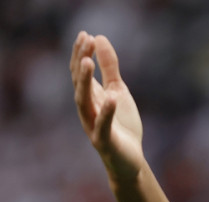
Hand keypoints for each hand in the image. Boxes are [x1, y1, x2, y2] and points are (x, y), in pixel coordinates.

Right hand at [70, 32, 145, 183]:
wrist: (130, 161)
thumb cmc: (122, 125)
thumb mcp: (118, 91)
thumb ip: (110, 68)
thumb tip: (100, 38)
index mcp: (90, 97)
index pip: (79, 72)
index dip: (80, 53)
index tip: (85, 34)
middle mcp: (87, 110)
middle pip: (78, 83)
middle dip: (79, 63)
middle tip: (84, 41)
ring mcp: (93, 126)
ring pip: (83, 102)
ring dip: (84, 82)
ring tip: (87, 63)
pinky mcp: (104, 142)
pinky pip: (102, 126)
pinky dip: (106, 113)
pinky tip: (112, 99)